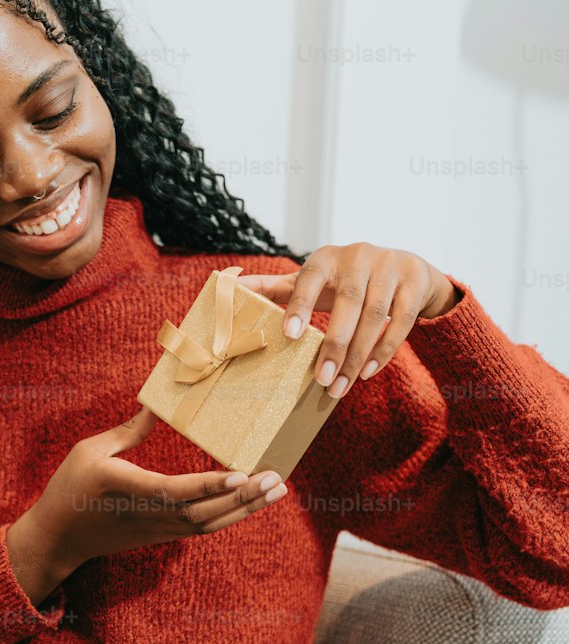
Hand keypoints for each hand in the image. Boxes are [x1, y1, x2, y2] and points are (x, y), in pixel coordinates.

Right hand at [15, 407, 288, 578]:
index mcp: (124, 487)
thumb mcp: (90, 450)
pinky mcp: (162, 535)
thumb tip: (158, 407)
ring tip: (276, 489)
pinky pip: (203, 527)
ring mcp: (157, 528)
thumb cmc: (69, 487)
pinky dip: (231, 515)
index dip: (209, 484)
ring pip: (209, 523)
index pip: (174, 490)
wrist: (59, 538)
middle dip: (243, 497)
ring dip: (245, 508)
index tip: (240, 474)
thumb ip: (128, 431)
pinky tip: (252, 500)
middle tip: (276, 478)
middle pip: (204, 511)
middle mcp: (147, 513)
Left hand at [238, 242, 456, 399]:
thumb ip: (275, 287)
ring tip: (341, 386)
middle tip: (322, 379)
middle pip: (347, 303)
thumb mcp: (314, 280)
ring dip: (358, 355)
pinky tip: (368, 372)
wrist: (409, 270)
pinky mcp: (415, 282)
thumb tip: (230, 287)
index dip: (299, 305)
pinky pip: (401, 321)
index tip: (289, 336)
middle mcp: (359, 256)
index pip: (309, 278)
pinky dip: (385, 349)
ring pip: (375, 316)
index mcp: (326, 258)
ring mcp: (390, 266)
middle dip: (335, 344)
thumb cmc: (348, 281)